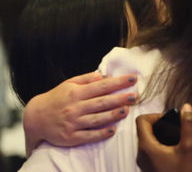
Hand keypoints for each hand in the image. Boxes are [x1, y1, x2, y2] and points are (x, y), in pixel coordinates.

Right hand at [23, 72, 137, 154]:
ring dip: (113, 115)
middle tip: (135, 96)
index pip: (101, 86)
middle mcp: (74, 107)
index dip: (118, 82)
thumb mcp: (68, 85)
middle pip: (101, 102)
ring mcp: (72, 123)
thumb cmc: (56, 99)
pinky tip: (113, 130)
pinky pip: (88, 136)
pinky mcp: (70, 137)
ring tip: (127, 110)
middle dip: (119, 98)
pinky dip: (101, 133)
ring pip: (96, 119)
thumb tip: (105, 76)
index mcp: (75, 93)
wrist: (35, 118)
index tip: (133, 79)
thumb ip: (87, 79)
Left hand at [137, 104, 191, 171]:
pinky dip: (163, 146)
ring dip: (163, 136)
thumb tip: (186, 107)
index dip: (156, 115)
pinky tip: (178, 153)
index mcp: (146, 147)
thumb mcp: (190, 147)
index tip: (171, 121)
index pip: (142, 120)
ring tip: (180, 141)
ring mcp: (144, 163)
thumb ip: (188, 125)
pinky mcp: (150, 169)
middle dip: (162, 125)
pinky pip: (152, 151)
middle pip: (145, 130)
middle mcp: (141, 154)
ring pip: (149, 141)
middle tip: (179, 131)